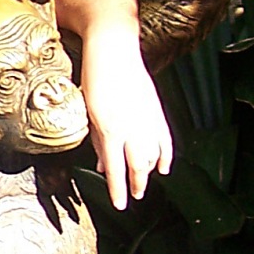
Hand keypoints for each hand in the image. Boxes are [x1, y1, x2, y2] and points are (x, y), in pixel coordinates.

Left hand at [80, 31, 172, 208]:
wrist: (113, 48)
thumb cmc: (94, 78)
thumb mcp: (89, 112)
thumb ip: (96, 140)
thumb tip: (103, 166)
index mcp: (111, 129)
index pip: (116, 169)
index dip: (118, 190)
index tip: (119, 205)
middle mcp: (132, 127)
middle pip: (139, 165)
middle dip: (136, 184)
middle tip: (133, 197)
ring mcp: (147, 118)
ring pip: (153, 154)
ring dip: (149, 171)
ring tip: (144, 183)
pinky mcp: (156, 109)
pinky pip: (164, 138)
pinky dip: (165, 155)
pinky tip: (163, 166)